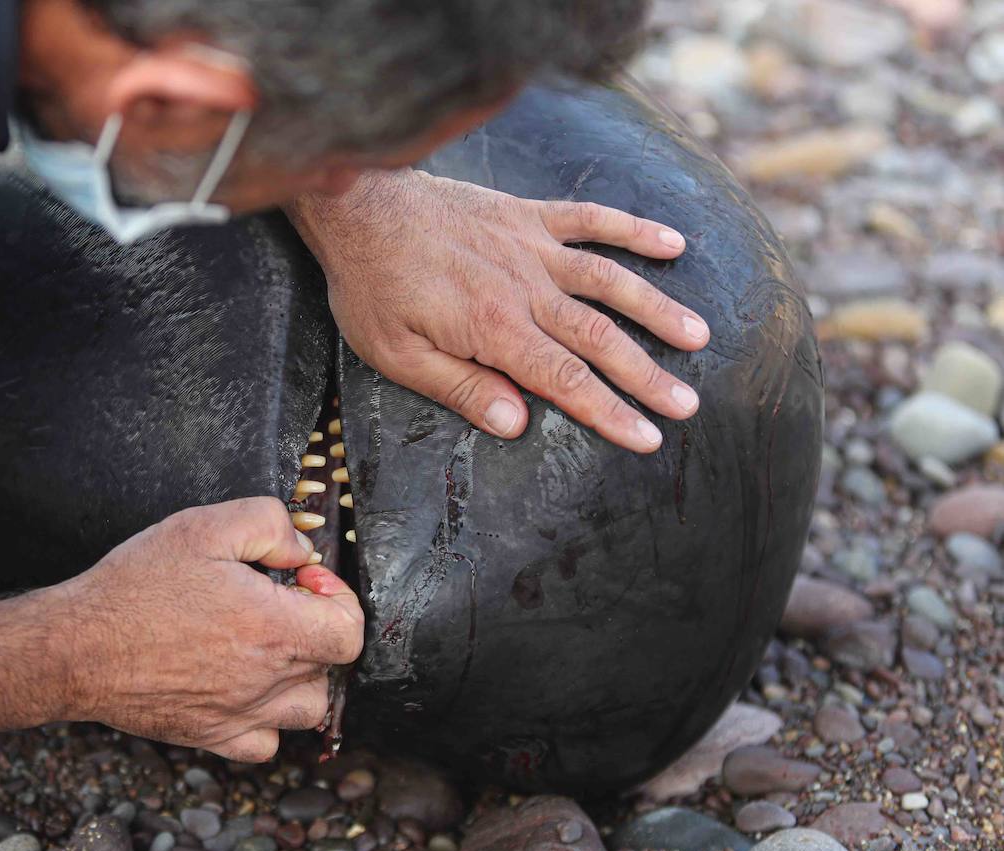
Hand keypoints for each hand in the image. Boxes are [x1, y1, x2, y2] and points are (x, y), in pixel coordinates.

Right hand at [58, 497, 362, 761]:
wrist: (75, 647)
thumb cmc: (135, 587)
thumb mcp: (203, 526)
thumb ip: (269, 526)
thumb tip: (301, 550)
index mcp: (273, 629)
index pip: (350, 631)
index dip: (336, 597)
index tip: (301, 580)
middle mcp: (265, 680)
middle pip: (330, 665)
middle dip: (313, 626)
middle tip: (271, 603)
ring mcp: (241, 715)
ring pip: (307, 708)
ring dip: (299, 675)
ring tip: (263, 646)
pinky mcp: (212, 738)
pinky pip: (266, 742)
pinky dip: (266, 719)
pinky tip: (242, 687)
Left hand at [288, 170, 710, 452]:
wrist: (358, 209)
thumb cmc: (372, 288)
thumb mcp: (399, 356)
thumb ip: (461, 389)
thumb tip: (518, 424)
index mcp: (495, 330)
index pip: (567, 381)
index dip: (612, 413)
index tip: (649, 437)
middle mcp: (526, 288)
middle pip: (601, 338)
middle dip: (648, 376)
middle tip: (688, 404)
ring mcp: (531, 247)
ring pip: (610, 281)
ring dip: (656, 308)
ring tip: (698, 335)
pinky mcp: (527, 216)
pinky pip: (591, 220)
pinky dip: (633, 229)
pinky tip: (673, 242)